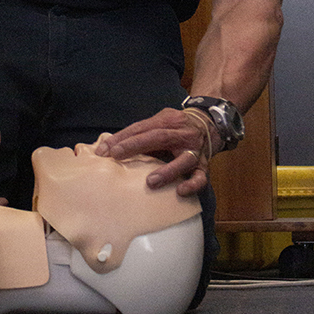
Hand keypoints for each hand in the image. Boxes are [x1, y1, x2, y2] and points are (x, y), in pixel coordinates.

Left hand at [95, 107, 215, 196]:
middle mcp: (181, 134)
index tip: (104, 149)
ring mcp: (194, 150)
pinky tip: (180, 191)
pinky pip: (200, 177)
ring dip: (166, 171)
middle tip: (115, 155)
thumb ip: (142, 133)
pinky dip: (192, 185)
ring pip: (183, 160)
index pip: (142, 127)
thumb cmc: (176, 127)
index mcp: (168, 121)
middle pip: (158, 137)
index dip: (122, 137)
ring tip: (150, 182)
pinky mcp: (203, 165)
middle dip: (135, 146)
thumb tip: (110, 147)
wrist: (209, 123)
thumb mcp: (161, 122)